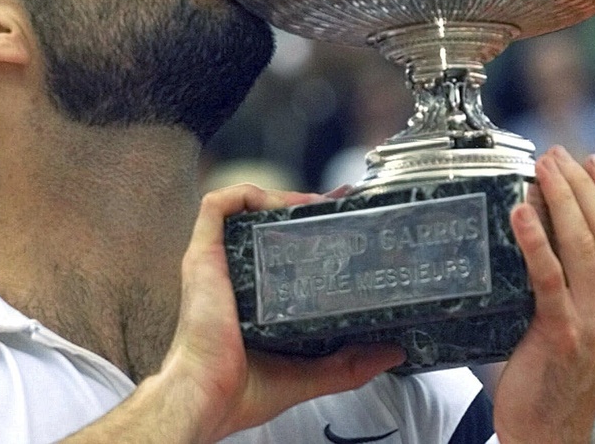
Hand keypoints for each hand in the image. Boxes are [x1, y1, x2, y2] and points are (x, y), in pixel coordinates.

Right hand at [63, 184, 403, 442]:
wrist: (206, 397)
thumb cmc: (240, 391)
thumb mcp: (308, 373)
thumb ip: (350, 364)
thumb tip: (393, 352)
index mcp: (250, 295)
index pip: (277, 247)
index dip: (307, 228)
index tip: (340, 217)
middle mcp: (232, 272)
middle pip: (263, 221)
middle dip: (299, 206)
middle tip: (335, 204)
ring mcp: (215, 261)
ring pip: (242, 207)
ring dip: (277, 196)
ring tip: (311, 203)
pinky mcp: (201, 254)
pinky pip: (216, 206)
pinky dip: (247, 196)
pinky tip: (277, 203)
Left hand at [493, 146, 594, 443]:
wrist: (550, 427)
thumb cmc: (560, 371)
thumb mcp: (589, 324)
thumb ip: (584, 284)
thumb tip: (554, 226)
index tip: (592, 161)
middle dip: (580, 184)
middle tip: (555, 154)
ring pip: (581, 244)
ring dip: (559, 198)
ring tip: (540, 168)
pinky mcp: (561, 332)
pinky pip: (548, 275)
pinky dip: (534, 238)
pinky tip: (520, 211)